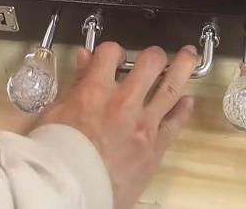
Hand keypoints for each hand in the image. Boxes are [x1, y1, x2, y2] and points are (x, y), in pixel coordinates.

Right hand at [39, 42, 197, 208]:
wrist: (69, 194)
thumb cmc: (56, 155)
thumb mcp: (57, 112)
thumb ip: (77, 82)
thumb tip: (85, 56)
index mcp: (95, 91)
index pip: (112, 52)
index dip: (114, 50)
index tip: (115, 57)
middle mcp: (123, 103)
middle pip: (150, 63)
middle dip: (155, 55)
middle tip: (157, 56)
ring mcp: (143, 125)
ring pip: (171, 87)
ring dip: (183, 67)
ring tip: (189, 55)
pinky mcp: (154, 148)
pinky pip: (175, 124)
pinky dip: (184, 110)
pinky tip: (188, 100)